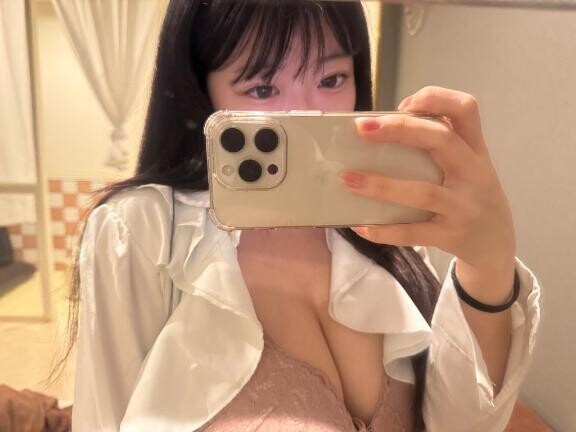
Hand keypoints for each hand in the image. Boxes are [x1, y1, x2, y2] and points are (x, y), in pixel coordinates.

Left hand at [340, 86, 515, 272]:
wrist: (497, 245)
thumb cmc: (471, 195)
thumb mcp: (468, 165)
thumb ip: (439, 146)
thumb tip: (382, 130)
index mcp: (475, 150)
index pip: (466, 109)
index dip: (434, 98)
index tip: (403, 105)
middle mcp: (474, 174)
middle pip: (441, 139)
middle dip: (400, 129)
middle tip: (362, 128)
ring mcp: (463, 207)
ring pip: (422, 192)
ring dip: (381, 186)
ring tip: (349, 179)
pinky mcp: (451, 236)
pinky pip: (413, 232)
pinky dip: (384, 230)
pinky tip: (360, 226)